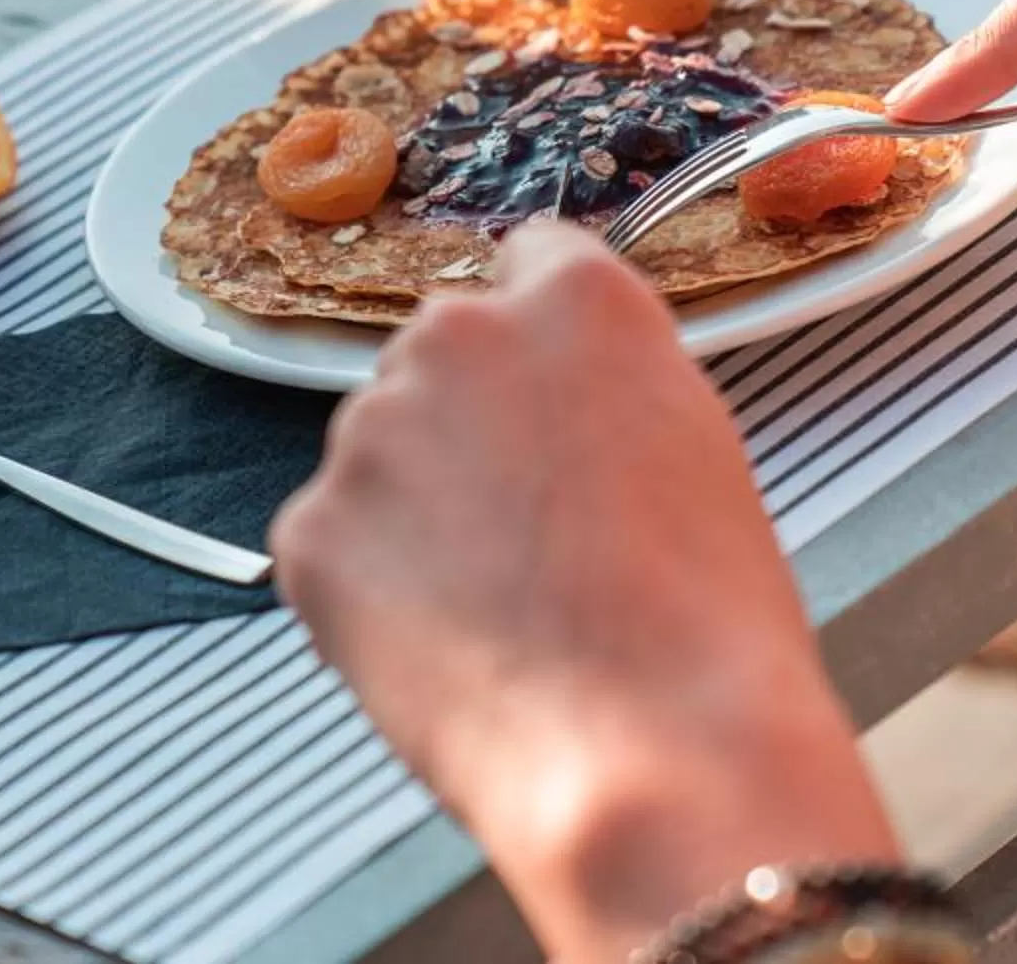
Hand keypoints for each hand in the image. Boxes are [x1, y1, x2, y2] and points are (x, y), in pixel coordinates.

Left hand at [272, 224, 893, 963]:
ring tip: (500, 612)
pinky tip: (446, 648)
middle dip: (467, 428)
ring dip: (415, 511)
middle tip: (527, 535)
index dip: (540, 341)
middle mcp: (457, 335)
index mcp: (576, 301)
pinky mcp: (309, 526)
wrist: (657, 756)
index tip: (541, 391)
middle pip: (442, 360)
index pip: (531, 259)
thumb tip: (555, 404)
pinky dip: (370, 594)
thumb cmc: (707, 628)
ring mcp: (369, 429)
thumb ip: (605, 388)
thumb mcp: (694, 450)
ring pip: (382, 455)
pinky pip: (333, 545)